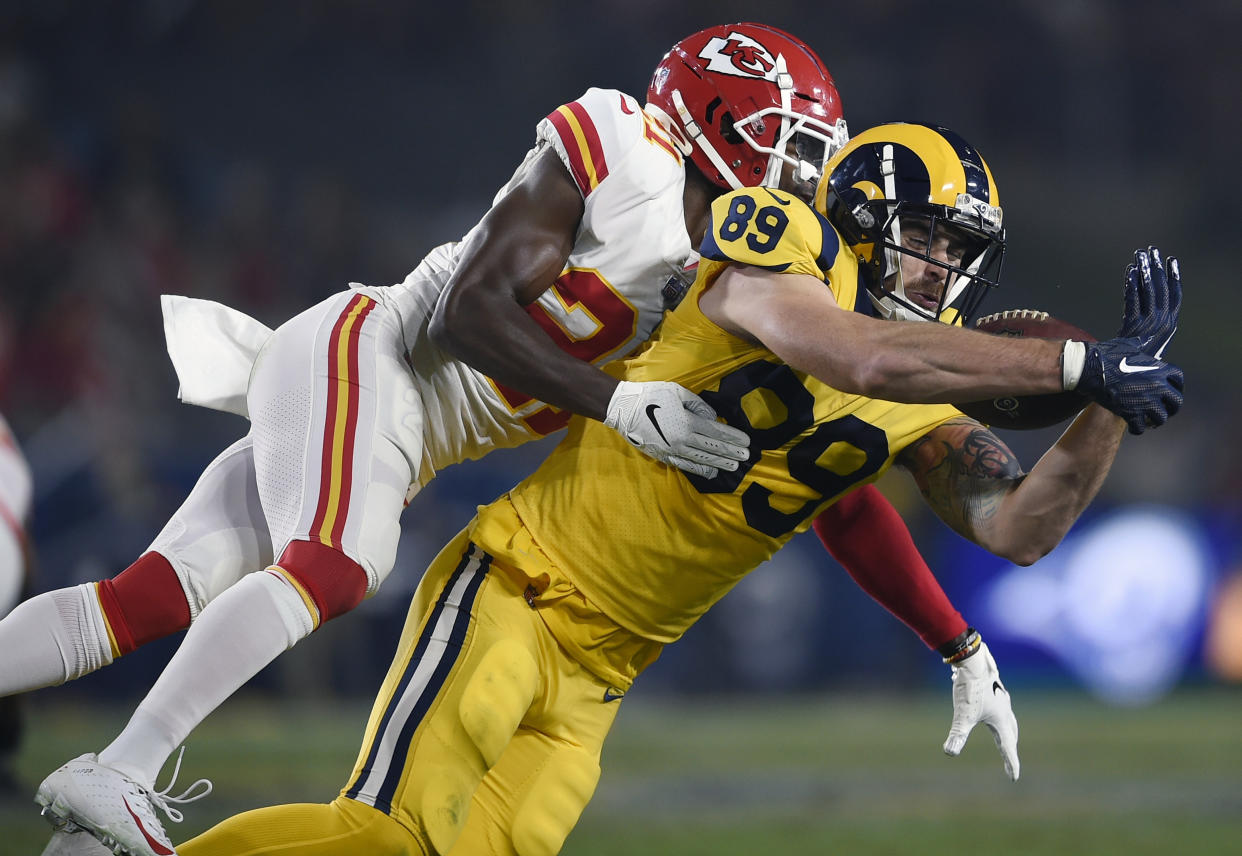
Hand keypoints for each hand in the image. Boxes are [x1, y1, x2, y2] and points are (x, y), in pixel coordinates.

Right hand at [604, 380, 749, 477]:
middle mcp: (684, 440)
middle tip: (747, 456)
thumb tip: (712, 417)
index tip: (747, 441)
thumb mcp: (678, 392)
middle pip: (713, 448)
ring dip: (720, 463)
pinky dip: (700, 470)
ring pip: (702, 460)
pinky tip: (711, 472)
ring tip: (734, 467)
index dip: (733, 438)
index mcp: (688, 422)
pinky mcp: (665, 457)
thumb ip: (698, 405)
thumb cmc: (652, 396)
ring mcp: (674, 451)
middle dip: (731, 453)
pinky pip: (686, 466)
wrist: (624, 410)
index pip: (717, 432)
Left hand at [943, 640, 1019, 781]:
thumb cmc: (970, 687)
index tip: (1014, 778)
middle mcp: (1004, 708)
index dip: (1010, 763)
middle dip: (1010, 748)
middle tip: (1010, 761)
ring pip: (1007, 717)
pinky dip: (998, 713)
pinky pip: (999, 704)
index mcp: (1001, 719)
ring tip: (1005, 735)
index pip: (1007, 746)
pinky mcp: (991, 687)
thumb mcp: (963, 714)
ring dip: (1008, 730)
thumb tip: (949, 752)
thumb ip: (958, 734)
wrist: (972, 659)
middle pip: (1011, 733)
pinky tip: (990, 708)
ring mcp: (999, 696)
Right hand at [1074, 338, 1183, 434]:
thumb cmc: (1108, 354)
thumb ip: (1143, 345)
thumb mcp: (1131, 344)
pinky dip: (1138, 428)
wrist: (1089, 368)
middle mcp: (1157, 387)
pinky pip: (1140, 428)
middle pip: (1176, 402)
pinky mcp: (1129, 413)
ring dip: (1156, 420)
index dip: (1177, 386)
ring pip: (1161, 418)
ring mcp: (1144, 402)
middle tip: (1165, 410)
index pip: (1179, 379)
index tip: (1171, 390)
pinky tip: (1134, 426)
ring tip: (1150, 420)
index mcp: (1160, 370)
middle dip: (1172, 407)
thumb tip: (1148, 338)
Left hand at [1119, 246, 1179, 357]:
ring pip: (1148, 292)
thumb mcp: (1147, 337)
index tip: (1171, 260)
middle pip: (1161, 290)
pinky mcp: (1133, 327)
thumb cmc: (1135, 358)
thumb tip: (1142, 295)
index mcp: (1169, 326)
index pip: (1175, 296)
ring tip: (1140, 255)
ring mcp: (1147, 326)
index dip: (1173, 277)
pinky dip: (1132, 286)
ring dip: (1144, 272)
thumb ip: (1148, 318)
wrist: (1125, 377)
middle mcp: (1161, 324)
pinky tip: (1129, 272)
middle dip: (1156, 268)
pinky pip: (1133, 301)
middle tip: (1152, 250)